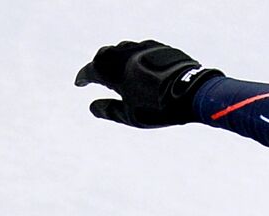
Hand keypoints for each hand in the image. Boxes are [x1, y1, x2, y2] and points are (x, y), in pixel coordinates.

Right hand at [74, 39, 222, 127]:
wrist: (189, 91)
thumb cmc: (157, 107)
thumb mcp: (130, 116)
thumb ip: (109, 110)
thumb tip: (93, 108)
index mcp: (114, 71)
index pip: (92, 70)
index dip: (83, 77)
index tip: (79, 83)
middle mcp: (126, 54)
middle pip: (105, 55)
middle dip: (98, 65)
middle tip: (95, 75)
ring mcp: (143, 48)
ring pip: (123, 49)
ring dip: (116, 58)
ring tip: (116, 69)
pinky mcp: (160, 47)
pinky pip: (140, 49)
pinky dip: (133, 57)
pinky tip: (137, 65)